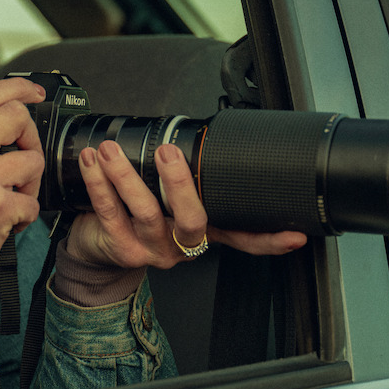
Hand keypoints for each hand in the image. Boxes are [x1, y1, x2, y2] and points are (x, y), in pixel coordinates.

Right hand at [0, 76, 45, 323]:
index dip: (18, 87)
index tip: (35, 93)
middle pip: (17, 117)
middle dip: (30, 138)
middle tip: (22, 160)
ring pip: (33, 160)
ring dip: (30, 184)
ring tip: (10, 198)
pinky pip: (34, 199)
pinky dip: (26, 214)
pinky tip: (6, 221)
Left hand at [65, 140, 306, 269]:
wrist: (94, 250)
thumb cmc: (132, 217)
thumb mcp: (165, 203)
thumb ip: (181, 183)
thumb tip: (187, 137)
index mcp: (202, 230)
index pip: (243, 237)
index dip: (270, 238)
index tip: (295, 233)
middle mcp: (181, 244)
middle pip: (192, 219)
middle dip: (180, 183)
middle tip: (168, 152)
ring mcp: (153, 250)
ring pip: (145, 212)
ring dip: (126, 175)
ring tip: (111, 150)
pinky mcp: (122, 250)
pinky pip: (110, 212)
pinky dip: (99, 183)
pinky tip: (92, 163)